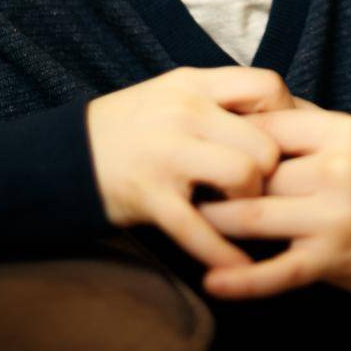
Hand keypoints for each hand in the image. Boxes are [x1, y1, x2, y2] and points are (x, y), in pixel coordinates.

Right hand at [86, 66, 296, 270]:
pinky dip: (225, 254)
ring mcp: (166, 154)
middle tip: (260, 186)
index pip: (267, 86)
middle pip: (265, 141)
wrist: (63, 158)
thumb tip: (287, 116)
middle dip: (272, 171)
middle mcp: (183, 112)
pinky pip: (201, 229)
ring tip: (238, 209)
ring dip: (250, 202)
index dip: (287, 117)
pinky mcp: (150, 197)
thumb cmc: (131, 129)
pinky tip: (239, 268)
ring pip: (243, 174)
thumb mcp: (173, 96)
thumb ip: (221, 102)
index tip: (282, 141)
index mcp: (192, 83)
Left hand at [196, 104, 350, 302]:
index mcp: (341, 131)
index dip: (225, 138)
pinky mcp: (336, 258)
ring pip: (255, 217)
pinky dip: (242, 280)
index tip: (195, 147)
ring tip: (184, 225)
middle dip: (212, 183)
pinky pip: (278, 271)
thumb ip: (305, 125)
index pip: (265, 126)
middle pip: (254, 172)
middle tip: (176, 187)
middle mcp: (338, 168)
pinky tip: (213, 284)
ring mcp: (337, 214)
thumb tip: (248, 105)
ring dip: (213, 225)